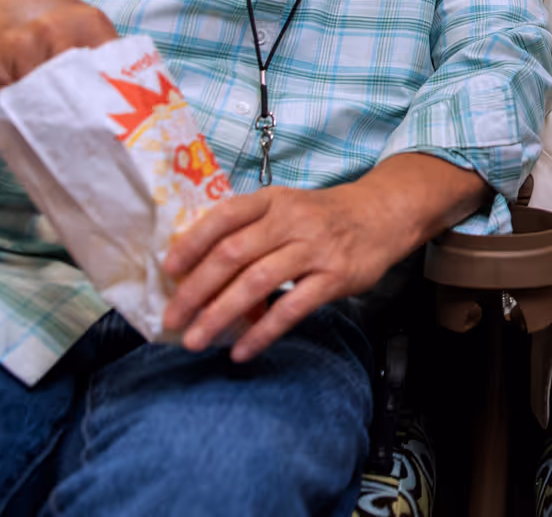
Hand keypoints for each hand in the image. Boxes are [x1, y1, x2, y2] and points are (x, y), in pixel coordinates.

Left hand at [161, 182, 406, 361]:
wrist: (382, 215)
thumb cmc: (323, 216)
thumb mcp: (287, 208)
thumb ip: (250, 232)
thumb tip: (201, 273)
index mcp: (272, 200)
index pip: (224, 216)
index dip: (192, 242)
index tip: (168, 270)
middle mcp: (291, 220)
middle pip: (233, 253)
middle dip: (196, 289)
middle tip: (173, 318)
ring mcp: (314, 248)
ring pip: (257, 282)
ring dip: (221, 314)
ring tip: (197, 339)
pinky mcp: (335, 276)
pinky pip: (292, 308)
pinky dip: (262, 331)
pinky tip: (242, 350)